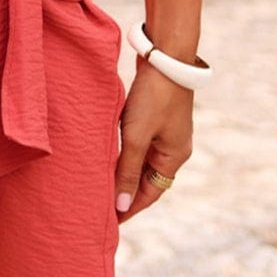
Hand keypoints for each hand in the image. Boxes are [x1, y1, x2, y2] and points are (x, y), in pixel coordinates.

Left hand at [114, 58, 192, 221]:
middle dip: (127, 192)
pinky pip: (140, 142)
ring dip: (125, 170)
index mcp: (174, 157)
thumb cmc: (153, 96)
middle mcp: (174, 147)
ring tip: (102, 183)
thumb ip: (128, 170)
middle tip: (101, 205)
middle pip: (148, 178)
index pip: (150, 193)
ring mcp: (167, 131)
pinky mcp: (157, 115)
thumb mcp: (137, 136)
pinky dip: (126, 151)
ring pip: (143, 160)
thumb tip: (122, 206)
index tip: (109, 221)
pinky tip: (110, 152)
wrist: (164, 55)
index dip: (131, 207)